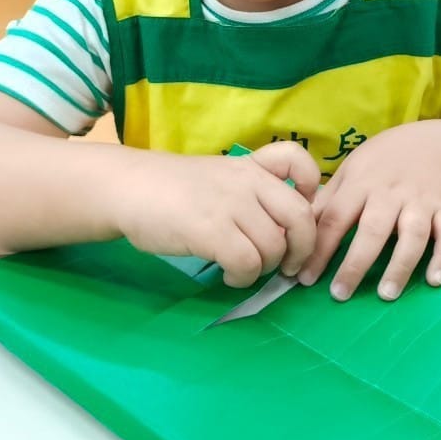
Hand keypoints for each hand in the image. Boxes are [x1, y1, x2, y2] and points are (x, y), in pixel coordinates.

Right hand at [113, 142, 319, 287]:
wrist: (128, 189)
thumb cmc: (174, 189)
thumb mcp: (221, 175)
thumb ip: (254, 191)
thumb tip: (284, 229)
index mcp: (252, 166)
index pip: (298, 160)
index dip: (312, 187)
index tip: (302, 208)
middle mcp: (247, 181)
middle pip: (300, 216)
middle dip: (305, 247)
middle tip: (292, 265)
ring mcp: (230, 205)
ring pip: (275, 246)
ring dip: (267, 267)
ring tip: (248, 270)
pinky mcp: (210, 231)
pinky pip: (247, 263)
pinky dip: (245, 278)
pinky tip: (231, 277)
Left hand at [297, 124, 440, 301]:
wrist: (436, 143)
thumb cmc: (385, 162)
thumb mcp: (352, 169)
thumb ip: (328, 200)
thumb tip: (296, 229)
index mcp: (362, 183)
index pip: (336, 218)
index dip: (319, 249)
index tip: (304, 278)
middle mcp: (392, 193)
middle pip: (373, 229)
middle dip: (356, 263)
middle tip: (340, 294)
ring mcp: (423, 201)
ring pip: (413, 234)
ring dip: (400, 265)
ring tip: (386, 294)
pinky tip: (433, 280)